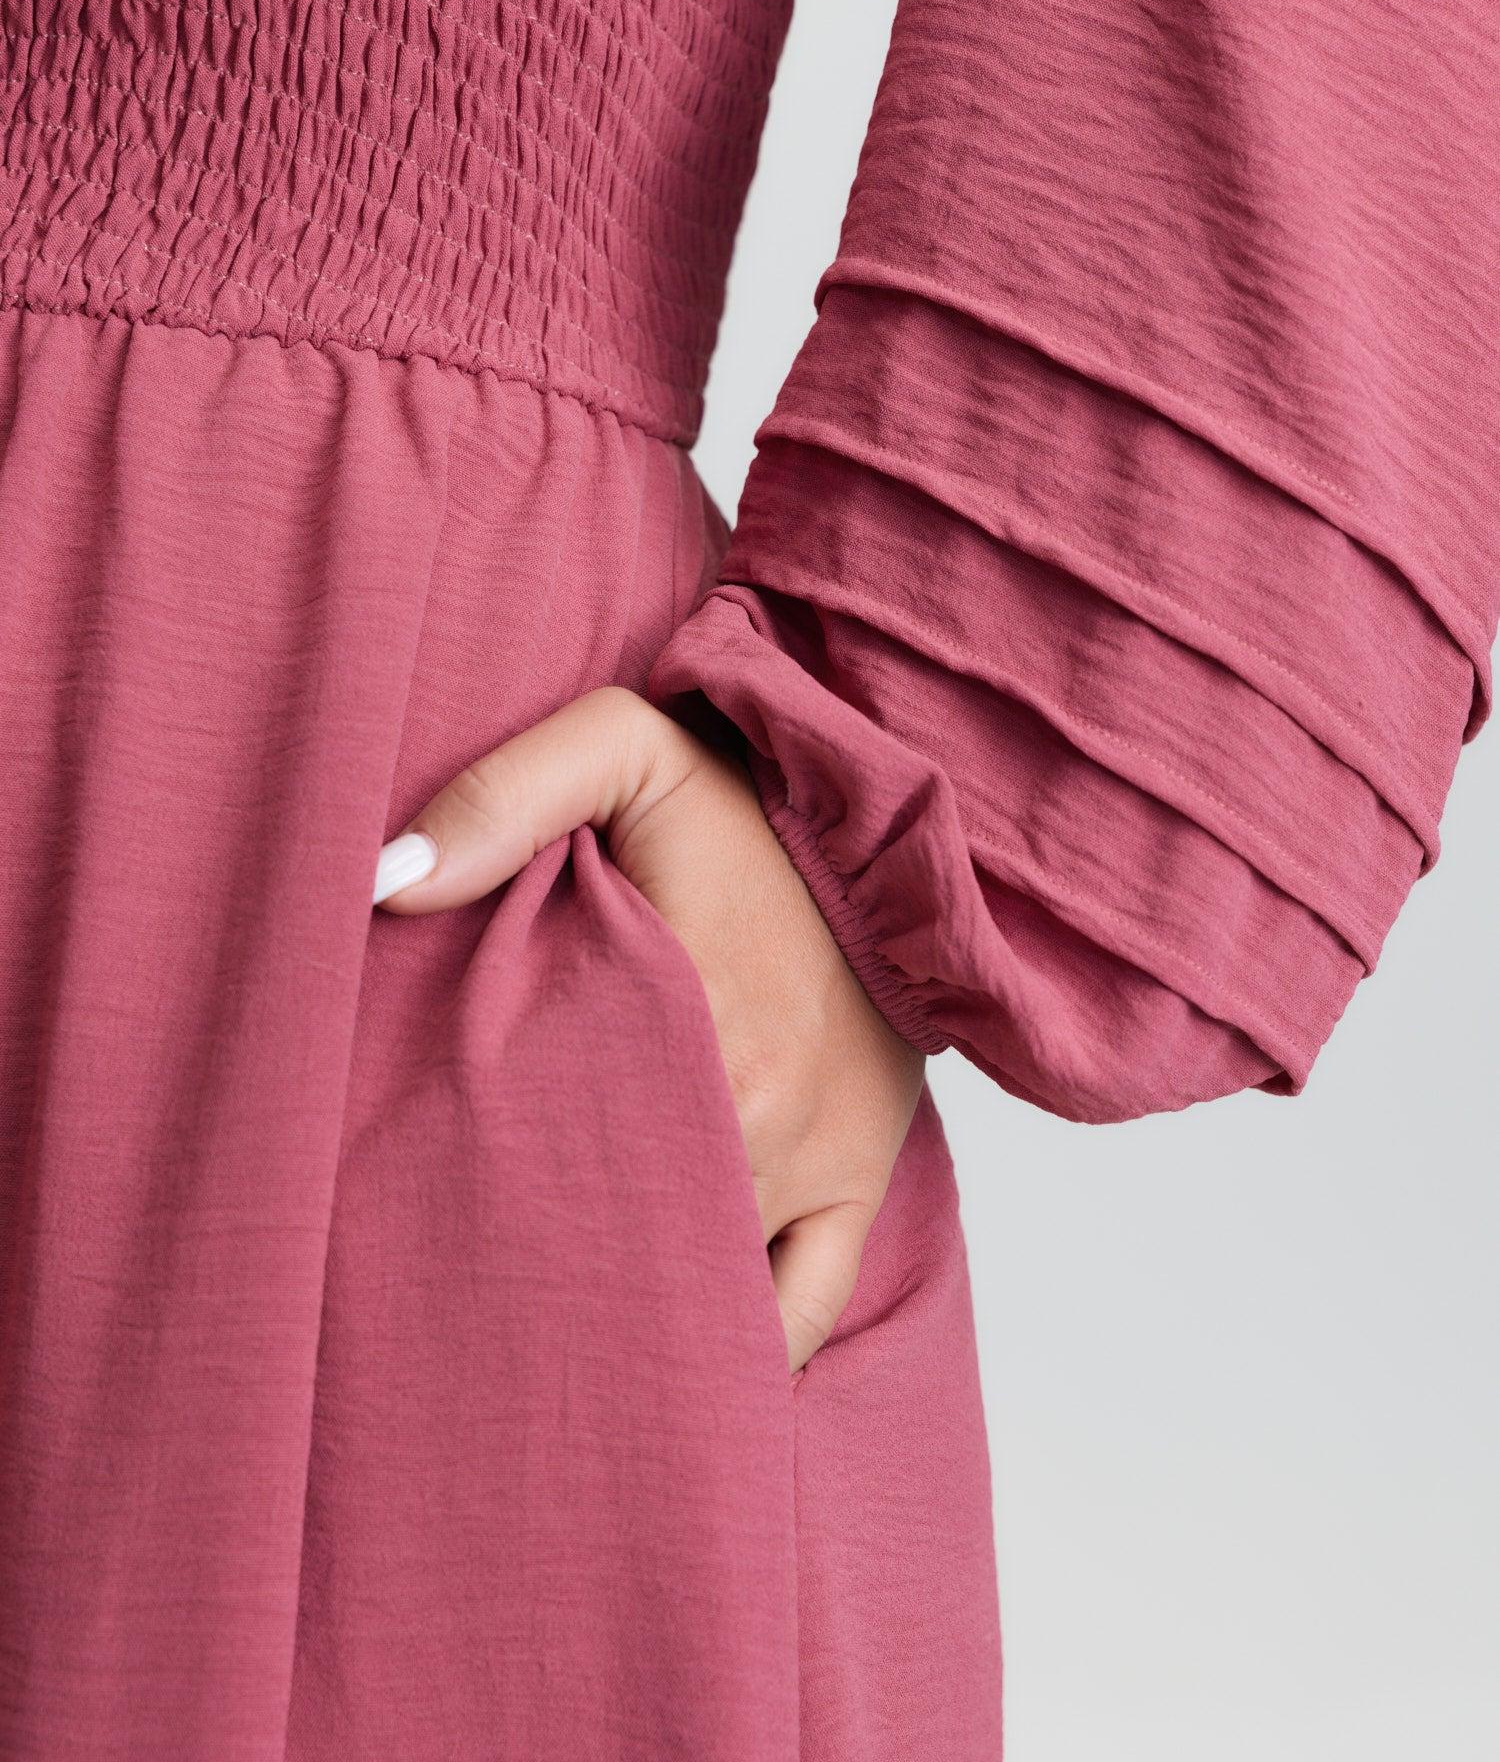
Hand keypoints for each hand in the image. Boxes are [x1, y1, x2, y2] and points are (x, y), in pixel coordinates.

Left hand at [373, 686, 924, 1371]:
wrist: (894, 824)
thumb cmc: (749, 795)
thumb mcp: (622, 748)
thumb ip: (505, 796)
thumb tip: (387, 883)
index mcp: (691, 1023)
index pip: (557, 1162)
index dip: (482, 1202)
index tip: (417, 1222)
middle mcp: (756, 1116)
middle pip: (625, 1235)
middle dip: (546, 1270)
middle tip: (466, 1302)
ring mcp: (815, 1159)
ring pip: (704, 1285)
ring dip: (634, 1308)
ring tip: (549, 1342)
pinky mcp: (861, 1176)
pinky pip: (804, 1307)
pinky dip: (745, 1348)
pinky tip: (682, 1366)